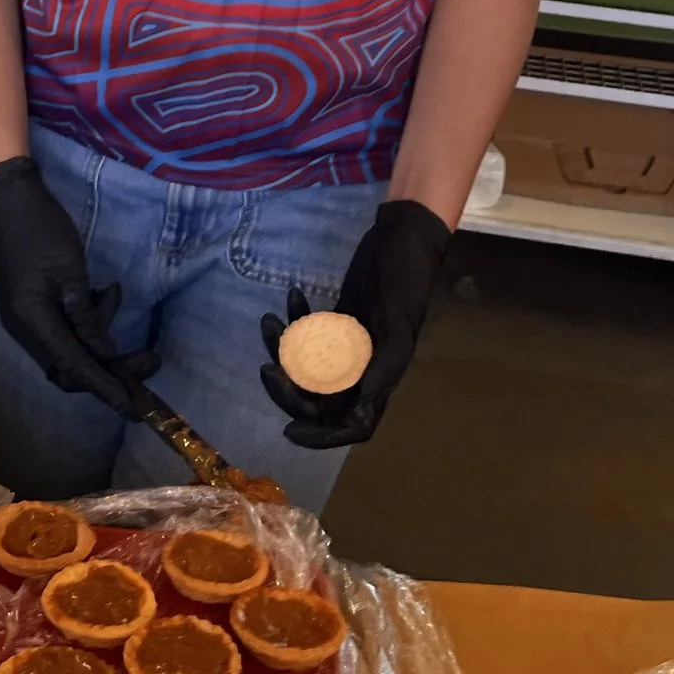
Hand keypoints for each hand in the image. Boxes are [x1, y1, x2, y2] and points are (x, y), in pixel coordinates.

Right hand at [0, 156, 156, 415]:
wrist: (8, 199)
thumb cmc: (40, 229)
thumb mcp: (69, 270)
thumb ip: (85, 315)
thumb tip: (102, 354)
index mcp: (33, 320)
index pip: (74, 366)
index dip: (106, 387)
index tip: (135, 406)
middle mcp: (26, 329)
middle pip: (71, 368)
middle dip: (112, 368)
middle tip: (150, 361)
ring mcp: (27, 319)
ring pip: (70, 349)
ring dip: (99, 336)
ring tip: (114, 295)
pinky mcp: (32, 307)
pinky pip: (64, 330)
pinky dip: (87, 321)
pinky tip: (103, 292)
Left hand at [259, 199, 450, 448]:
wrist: (403, 236)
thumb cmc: (405, 278)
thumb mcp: (397, 322)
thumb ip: (381, 365)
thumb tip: (358, 408)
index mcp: (383, 375)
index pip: (353, 424)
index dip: (323, 436)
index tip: (290, 432)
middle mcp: (364, 366)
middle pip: (321, 399)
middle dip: (290, 390)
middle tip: (267, 368)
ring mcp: (349, 343)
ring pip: (308, 365)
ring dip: (283, 351)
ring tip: (269, 322)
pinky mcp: (338, 320)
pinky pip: (310, 334)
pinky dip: (296, 320)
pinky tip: (292, 296)